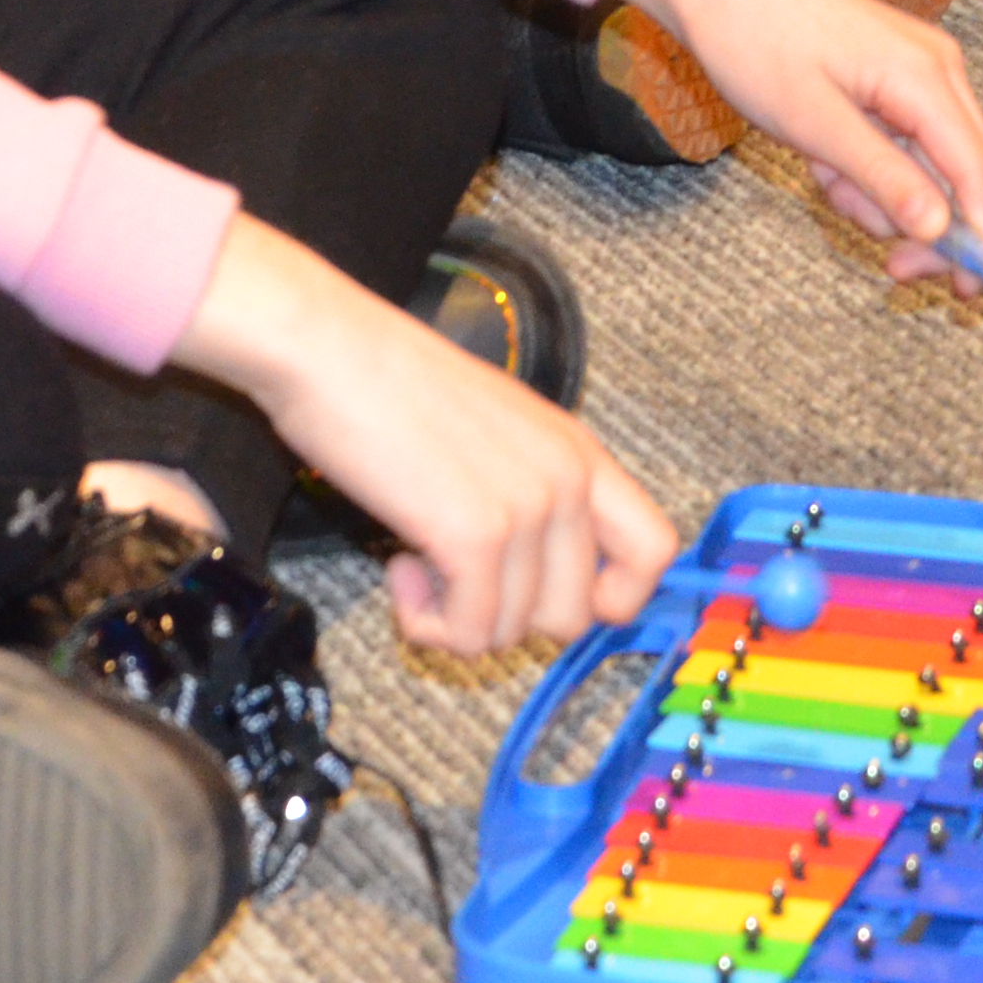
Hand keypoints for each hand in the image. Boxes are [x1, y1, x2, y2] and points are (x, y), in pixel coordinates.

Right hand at [177, 216, 674, 655]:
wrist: (328, 349)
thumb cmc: (390, 385)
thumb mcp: (495, 430)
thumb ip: (531, 492)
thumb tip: (534, 583)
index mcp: (579, 450)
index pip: (654, 551)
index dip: (611, 597)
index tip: (544, 594)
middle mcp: (567, 479)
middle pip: (575, 616)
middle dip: (507, 619)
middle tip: (453, 577)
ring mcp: (528, 508)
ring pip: (514, 633)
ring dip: (456, 619)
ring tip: (415, 562)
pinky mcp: (475, 536)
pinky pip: (467, 632)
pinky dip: (425, 623)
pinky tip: (397, 568)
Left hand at [602, 0, 982, 282]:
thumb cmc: (755, 40)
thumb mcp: (814, 124)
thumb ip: (883, 177)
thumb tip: (941, 229)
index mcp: (925, 75)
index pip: (979, 172)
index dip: (979, 237)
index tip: (961, 289)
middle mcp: (937, 69)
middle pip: (966, 174)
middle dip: (924, 222)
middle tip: (884, 263)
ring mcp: (919, 70)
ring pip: (931, 166)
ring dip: (882, 193)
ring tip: (822, 173)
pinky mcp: (895, 76)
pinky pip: (904, 144)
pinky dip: (869, 167)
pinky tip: (823, 154)